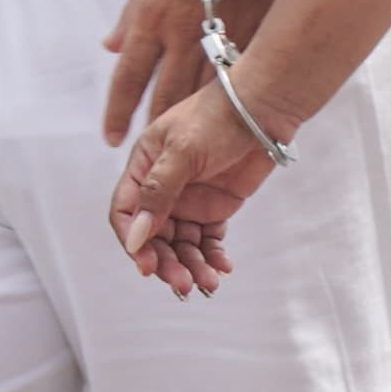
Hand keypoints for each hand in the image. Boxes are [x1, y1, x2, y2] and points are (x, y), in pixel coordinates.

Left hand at [100, 0, 279, 146]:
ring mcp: (216, 39)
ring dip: (191, 121)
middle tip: (152, 151)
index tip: (112, 137)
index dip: (118, 112)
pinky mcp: (249, 35)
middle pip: (163, 94)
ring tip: (187, 144)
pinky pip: (236, 75)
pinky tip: (228, 117)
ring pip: (200, 93)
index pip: (127, 78)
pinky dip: (229, 98)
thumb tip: (110, 44)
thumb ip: (129, 15)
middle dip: (155, 126)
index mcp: (149, 20)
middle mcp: (179, 37)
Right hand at [106, 81, 279, 298]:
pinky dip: (213, 256)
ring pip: (181, 244)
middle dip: (166, 261)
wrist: (264, 109)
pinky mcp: (216, 207)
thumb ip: (158, 193)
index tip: (147, 265)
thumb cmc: (218, 116)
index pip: (126, 213)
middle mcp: (162, 187)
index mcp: (144, 167)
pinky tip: (222, 268)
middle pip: (154, 236)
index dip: (133, 241)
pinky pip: (208, 241)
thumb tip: (136, 237)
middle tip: (182, 282)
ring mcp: (189, 199)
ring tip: (208, 282)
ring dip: (191, 265)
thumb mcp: (182, 151)